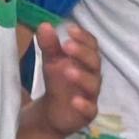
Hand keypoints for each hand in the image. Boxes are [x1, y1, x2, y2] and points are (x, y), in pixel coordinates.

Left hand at [24, 19, 103, 138]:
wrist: (53, 112)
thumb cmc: (58, 82)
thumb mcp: (51, 62)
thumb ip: (49, 45)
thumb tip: (44, 25)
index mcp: (86, 61)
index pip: (91, 46)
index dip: (83, 37)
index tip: (70, 29)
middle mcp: (92, 76)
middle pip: (94, 62)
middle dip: (82, 53)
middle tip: (66, 46)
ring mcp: (91, 95)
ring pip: (93, 85)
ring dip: (82, 76)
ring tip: (68, 71)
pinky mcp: (87, 113)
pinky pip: (90, 109)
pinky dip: (84, 105)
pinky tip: (75, 101)